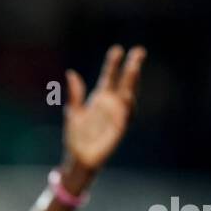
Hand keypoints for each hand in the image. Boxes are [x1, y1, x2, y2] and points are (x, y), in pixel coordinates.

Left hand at [63, 45, 145, 174]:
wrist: (79, 160)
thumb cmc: (76, 138)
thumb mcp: (73, 113)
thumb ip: (74, 95)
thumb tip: (71, 73)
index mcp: (99, 99)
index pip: (109, 77)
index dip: (113, 64)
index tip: (117, 50)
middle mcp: (111, 105)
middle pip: (124, 82)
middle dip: (131, 67)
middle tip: (139, 51)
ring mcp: (117, 116)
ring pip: (128, 95)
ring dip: (132, 82)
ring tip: (134, 67)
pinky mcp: (119, 129)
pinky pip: (127, 115)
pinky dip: (128, 105)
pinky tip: (129, 94)